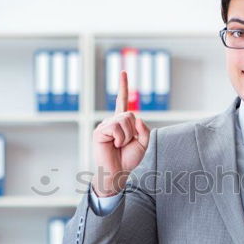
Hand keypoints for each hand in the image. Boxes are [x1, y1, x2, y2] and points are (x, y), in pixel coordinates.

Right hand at [92, 70, 150, 196]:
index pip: (122, 101)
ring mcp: (105, 125)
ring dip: (126, 137)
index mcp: (122, 122)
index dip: (122, 86)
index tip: (123, 71)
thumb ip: (144, 129)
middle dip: (133, 131)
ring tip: (119, 146)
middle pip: (130, 115)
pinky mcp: (99, 131)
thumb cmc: (128, 159)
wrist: (118, 172)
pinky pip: (116, 128)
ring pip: (124, 121)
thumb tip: (136, 118)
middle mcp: (112, 121)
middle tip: (125, 144)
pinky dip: (119, 139)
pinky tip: (113, 145)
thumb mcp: (143, 143)